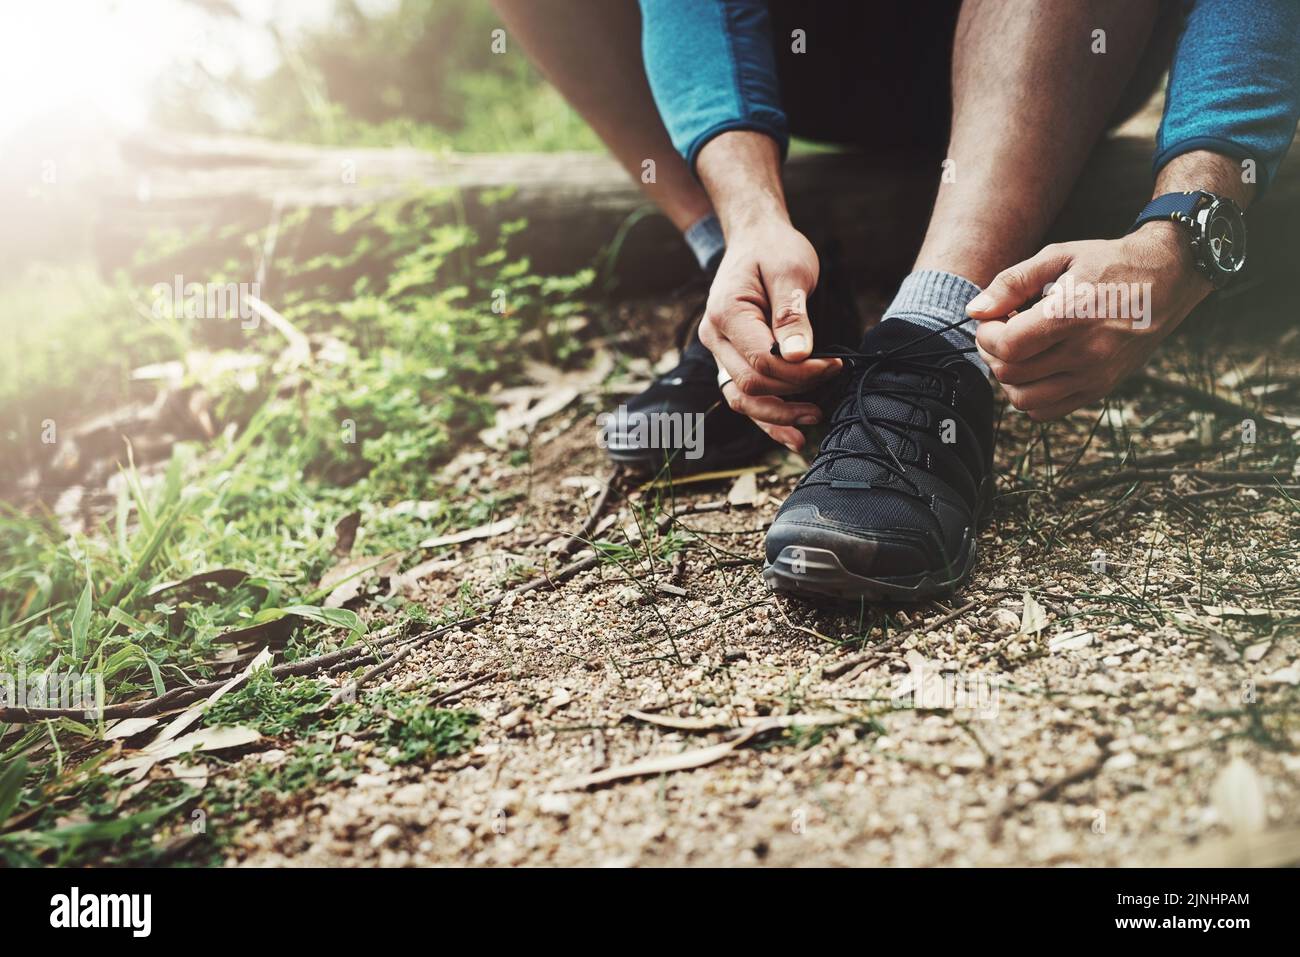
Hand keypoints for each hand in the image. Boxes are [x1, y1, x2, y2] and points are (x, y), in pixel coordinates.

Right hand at [698, 219, 842, 450]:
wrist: (754, 239)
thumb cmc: (774, 249)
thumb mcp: (791, 270)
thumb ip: (792, 314)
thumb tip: (799, 357)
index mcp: (726, 314)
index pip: (762, 360)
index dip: (800, 371)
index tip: (834, 364)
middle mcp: (715, 337)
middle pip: (752, 384)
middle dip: (795, 389)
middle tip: (833, 375)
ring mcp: (720, 352)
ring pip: (743, 399)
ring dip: (778, 416)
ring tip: (814, 420)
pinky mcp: (731, 360)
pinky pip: (744, 397)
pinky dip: (767, 418)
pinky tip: (793, 434)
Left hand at [965, 223, 1212, 420]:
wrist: (1168, 278)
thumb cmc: (1109, 263)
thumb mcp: (1058, 257)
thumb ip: (1011, 283)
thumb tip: (975, 310)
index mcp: (1072, 315)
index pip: (1006, 346)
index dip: (985, 335)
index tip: (992, 319)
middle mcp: (1086, 352)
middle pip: (1010, 373)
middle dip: (992, 352)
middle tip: (1002, 330)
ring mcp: (1095, 376)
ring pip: (1023, 399)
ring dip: (1008, 377)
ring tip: (1018, 350)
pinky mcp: (1100, 389)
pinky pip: (1046, 411)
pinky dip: (1030, 395)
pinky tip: (1036, 367)